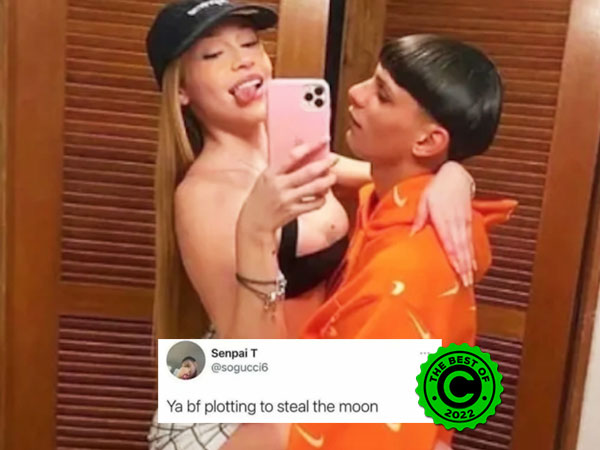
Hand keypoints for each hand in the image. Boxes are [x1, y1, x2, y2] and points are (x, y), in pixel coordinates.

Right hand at [238, 138, 337, 236]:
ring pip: (315, 188)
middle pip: (309, 172)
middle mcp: (280, 186)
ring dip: (328, 181)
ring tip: (332, 177)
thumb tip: (301, 145)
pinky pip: (315, 204)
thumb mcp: (266, 177)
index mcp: (271, 174)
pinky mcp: (294, 212)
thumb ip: (283, 165)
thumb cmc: (261, 197)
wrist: (254, 222)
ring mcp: (288, 200)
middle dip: (325, 164)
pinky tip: (321, 195)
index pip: (293, 156)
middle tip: (334, 159)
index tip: (323, 140)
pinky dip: (322, 198)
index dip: (310, 147)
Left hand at [412, 161, 475, 286]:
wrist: (455, 177)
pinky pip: (470, 241)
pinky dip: (472, 254)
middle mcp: (455, 223)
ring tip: (469, 279)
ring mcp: (463, 223)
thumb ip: (419, 217)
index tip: (456, 270)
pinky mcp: (468, 223)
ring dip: (469, 264)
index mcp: (442, 218)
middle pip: (460, 248)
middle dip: (463, 266)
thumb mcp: (423, 200)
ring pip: (467, 247)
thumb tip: (411, 234)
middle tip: (465, 282)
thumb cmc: (436, 189)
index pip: (449, 241)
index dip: (453, 257)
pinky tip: (473, 266)